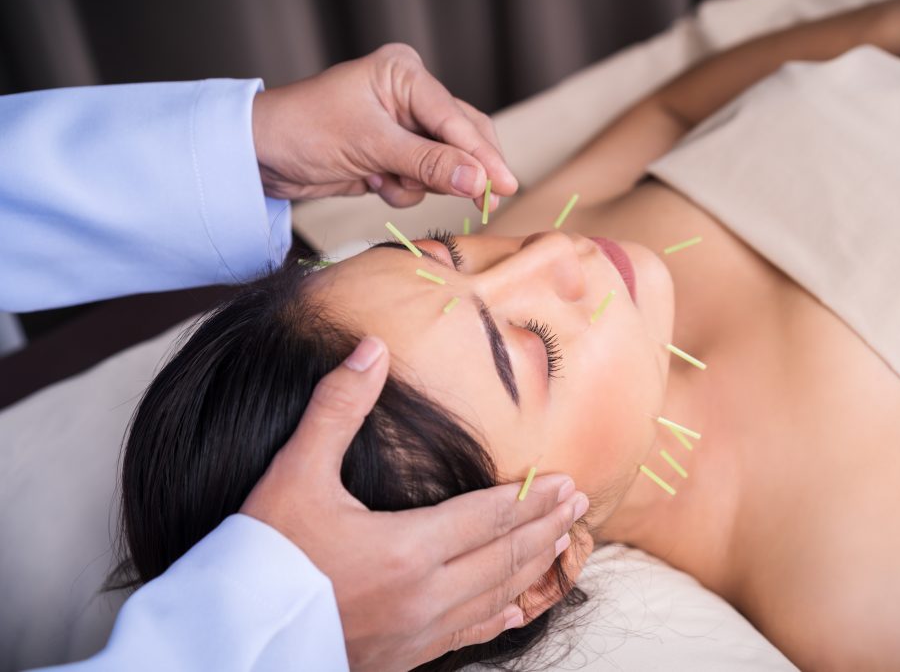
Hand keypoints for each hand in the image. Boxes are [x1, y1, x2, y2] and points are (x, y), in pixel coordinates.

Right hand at [240, 336, 587, 671]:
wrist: (229, 637)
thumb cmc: (263, 554)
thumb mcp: (295, 472)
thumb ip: (337, 408)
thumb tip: (370, 348)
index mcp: (406, 548)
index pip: (488, 516)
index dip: (530, 498)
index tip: (566, 482)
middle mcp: (424, 595)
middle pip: (504, 555)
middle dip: (546, 527)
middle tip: (580, 506)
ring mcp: (417, 632)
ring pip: (495, 595)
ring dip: (533, 565)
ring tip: (562, 543)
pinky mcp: (403, 657)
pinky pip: (468, 636)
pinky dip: (499, 616)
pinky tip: (515, 608)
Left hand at [251, 43, 517, 207]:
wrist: (260, 156)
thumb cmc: (304, 131)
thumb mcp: (371, 146)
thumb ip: (428, 163)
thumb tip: (478, 180)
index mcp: (405, 73)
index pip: (457, 119)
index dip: (483, 156)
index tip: (505, 186)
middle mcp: (409, 95)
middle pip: (462, 138)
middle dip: (459, 170)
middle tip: (485, 200)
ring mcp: (402, 126)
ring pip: (444, 164)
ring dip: (419, 182)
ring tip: (383, 178)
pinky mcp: (393, 154)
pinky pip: (421, 179)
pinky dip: (402, 189)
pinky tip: (372, 182)